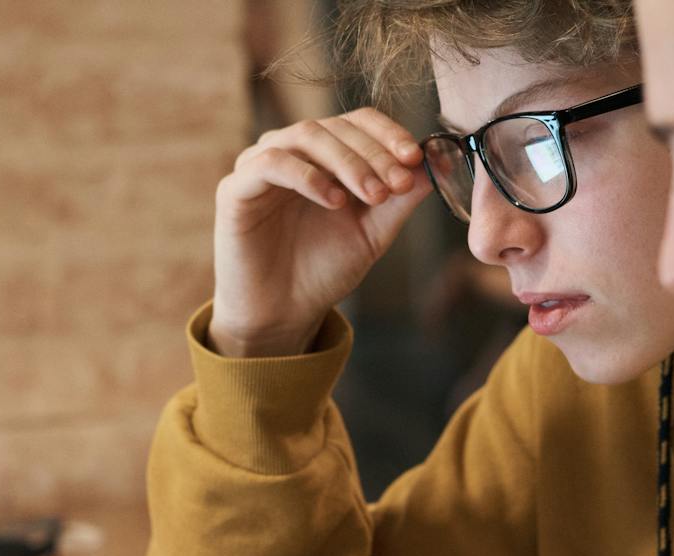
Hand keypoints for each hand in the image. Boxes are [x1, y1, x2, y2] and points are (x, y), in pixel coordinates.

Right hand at [209, 108, 432, 357]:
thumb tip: (438, 162)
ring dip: (347, 161)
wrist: (283, 314)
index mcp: (323, 156)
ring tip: (372, 195)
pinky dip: (308, 176)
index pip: (357, 122)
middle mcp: (291, 152)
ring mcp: (260, 165)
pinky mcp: (235, 188)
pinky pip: (272, 163)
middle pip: (335, 127)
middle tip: (397, 184)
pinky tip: (335, 201)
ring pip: (306, 136)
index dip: (388, 133)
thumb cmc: (323, 271)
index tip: (416, 159)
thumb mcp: (373, 233)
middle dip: (373, 153)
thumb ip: (400, 199)